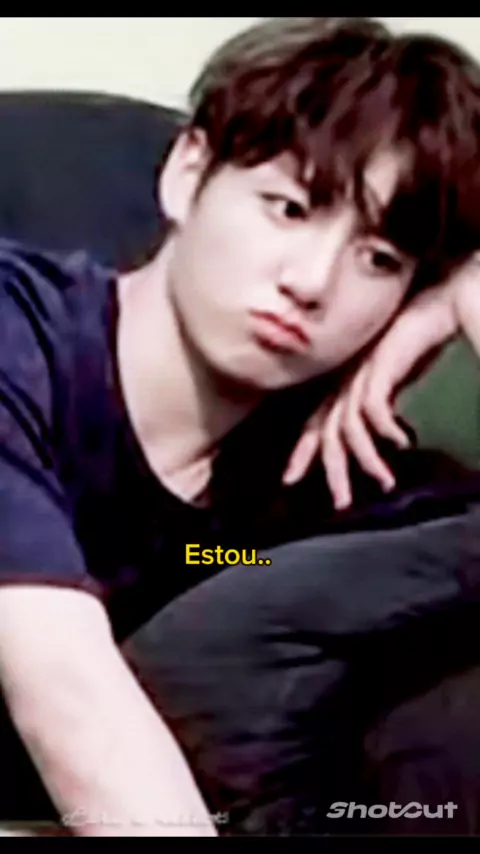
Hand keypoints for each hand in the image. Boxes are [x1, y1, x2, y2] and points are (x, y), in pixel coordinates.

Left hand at [283, 255, 479, 508]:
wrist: (434, 304)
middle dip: (332, 470)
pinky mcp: (381, 367)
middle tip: (341, 502)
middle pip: (329, 433)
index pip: (316, 422)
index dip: (303, 451)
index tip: (290, 480)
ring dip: (368, 459)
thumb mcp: (389, 378)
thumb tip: (377, 431)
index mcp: (343, 383)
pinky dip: (385, 430)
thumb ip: (376, 402)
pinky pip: (373, 408)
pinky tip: (400, 442)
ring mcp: (361, 374)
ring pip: (350, 428)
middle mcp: (346, 380)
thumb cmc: (414, 340)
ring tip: (385, 481)